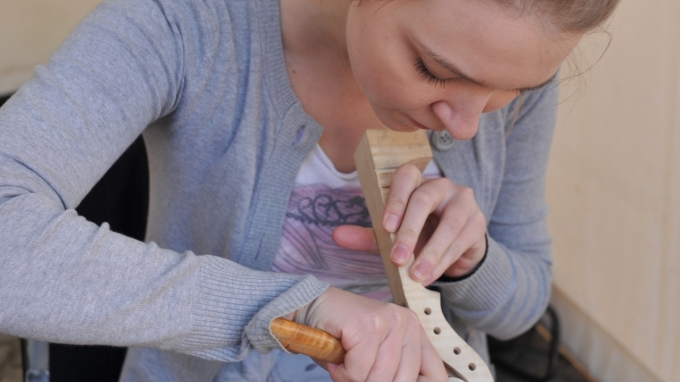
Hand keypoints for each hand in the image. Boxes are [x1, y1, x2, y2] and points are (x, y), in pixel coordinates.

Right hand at [293, 287, 446, 381]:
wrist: (309, 308)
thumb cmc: (341, 336)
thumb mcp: (377, 357)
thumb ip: (394, 373)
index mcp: (414, 332)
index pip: (435, 375)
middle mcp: (407, 323)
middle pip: (403, 381)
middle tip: (355, 373)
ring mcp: (388, 321)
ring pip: (379, 379)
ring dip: (354, 379)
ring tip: (344, 362)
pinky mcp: (368, 325)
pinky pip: (358, 371)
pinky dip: (342, 373)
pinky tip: (336, 358)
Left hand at [334, 163, 486, 284]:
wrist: (454, 253)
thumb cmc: (419, 237)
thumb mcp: (392, 237)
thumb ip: (368, 235)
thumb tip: (337, 235)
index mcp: (417, 182)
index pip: (407, 176)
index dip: (396, 198)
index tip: (386, 226)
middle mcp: (441, 186)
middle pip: (425, 199)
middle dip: (410, 230)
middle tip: (397, 259)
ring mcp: (463, 202)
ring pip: (448, 224)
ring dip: (430, 252)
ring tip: (415, 275)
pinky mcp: (477, 223)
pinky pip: (460, 242)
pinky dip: (443, 262)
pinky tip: (429, 276)